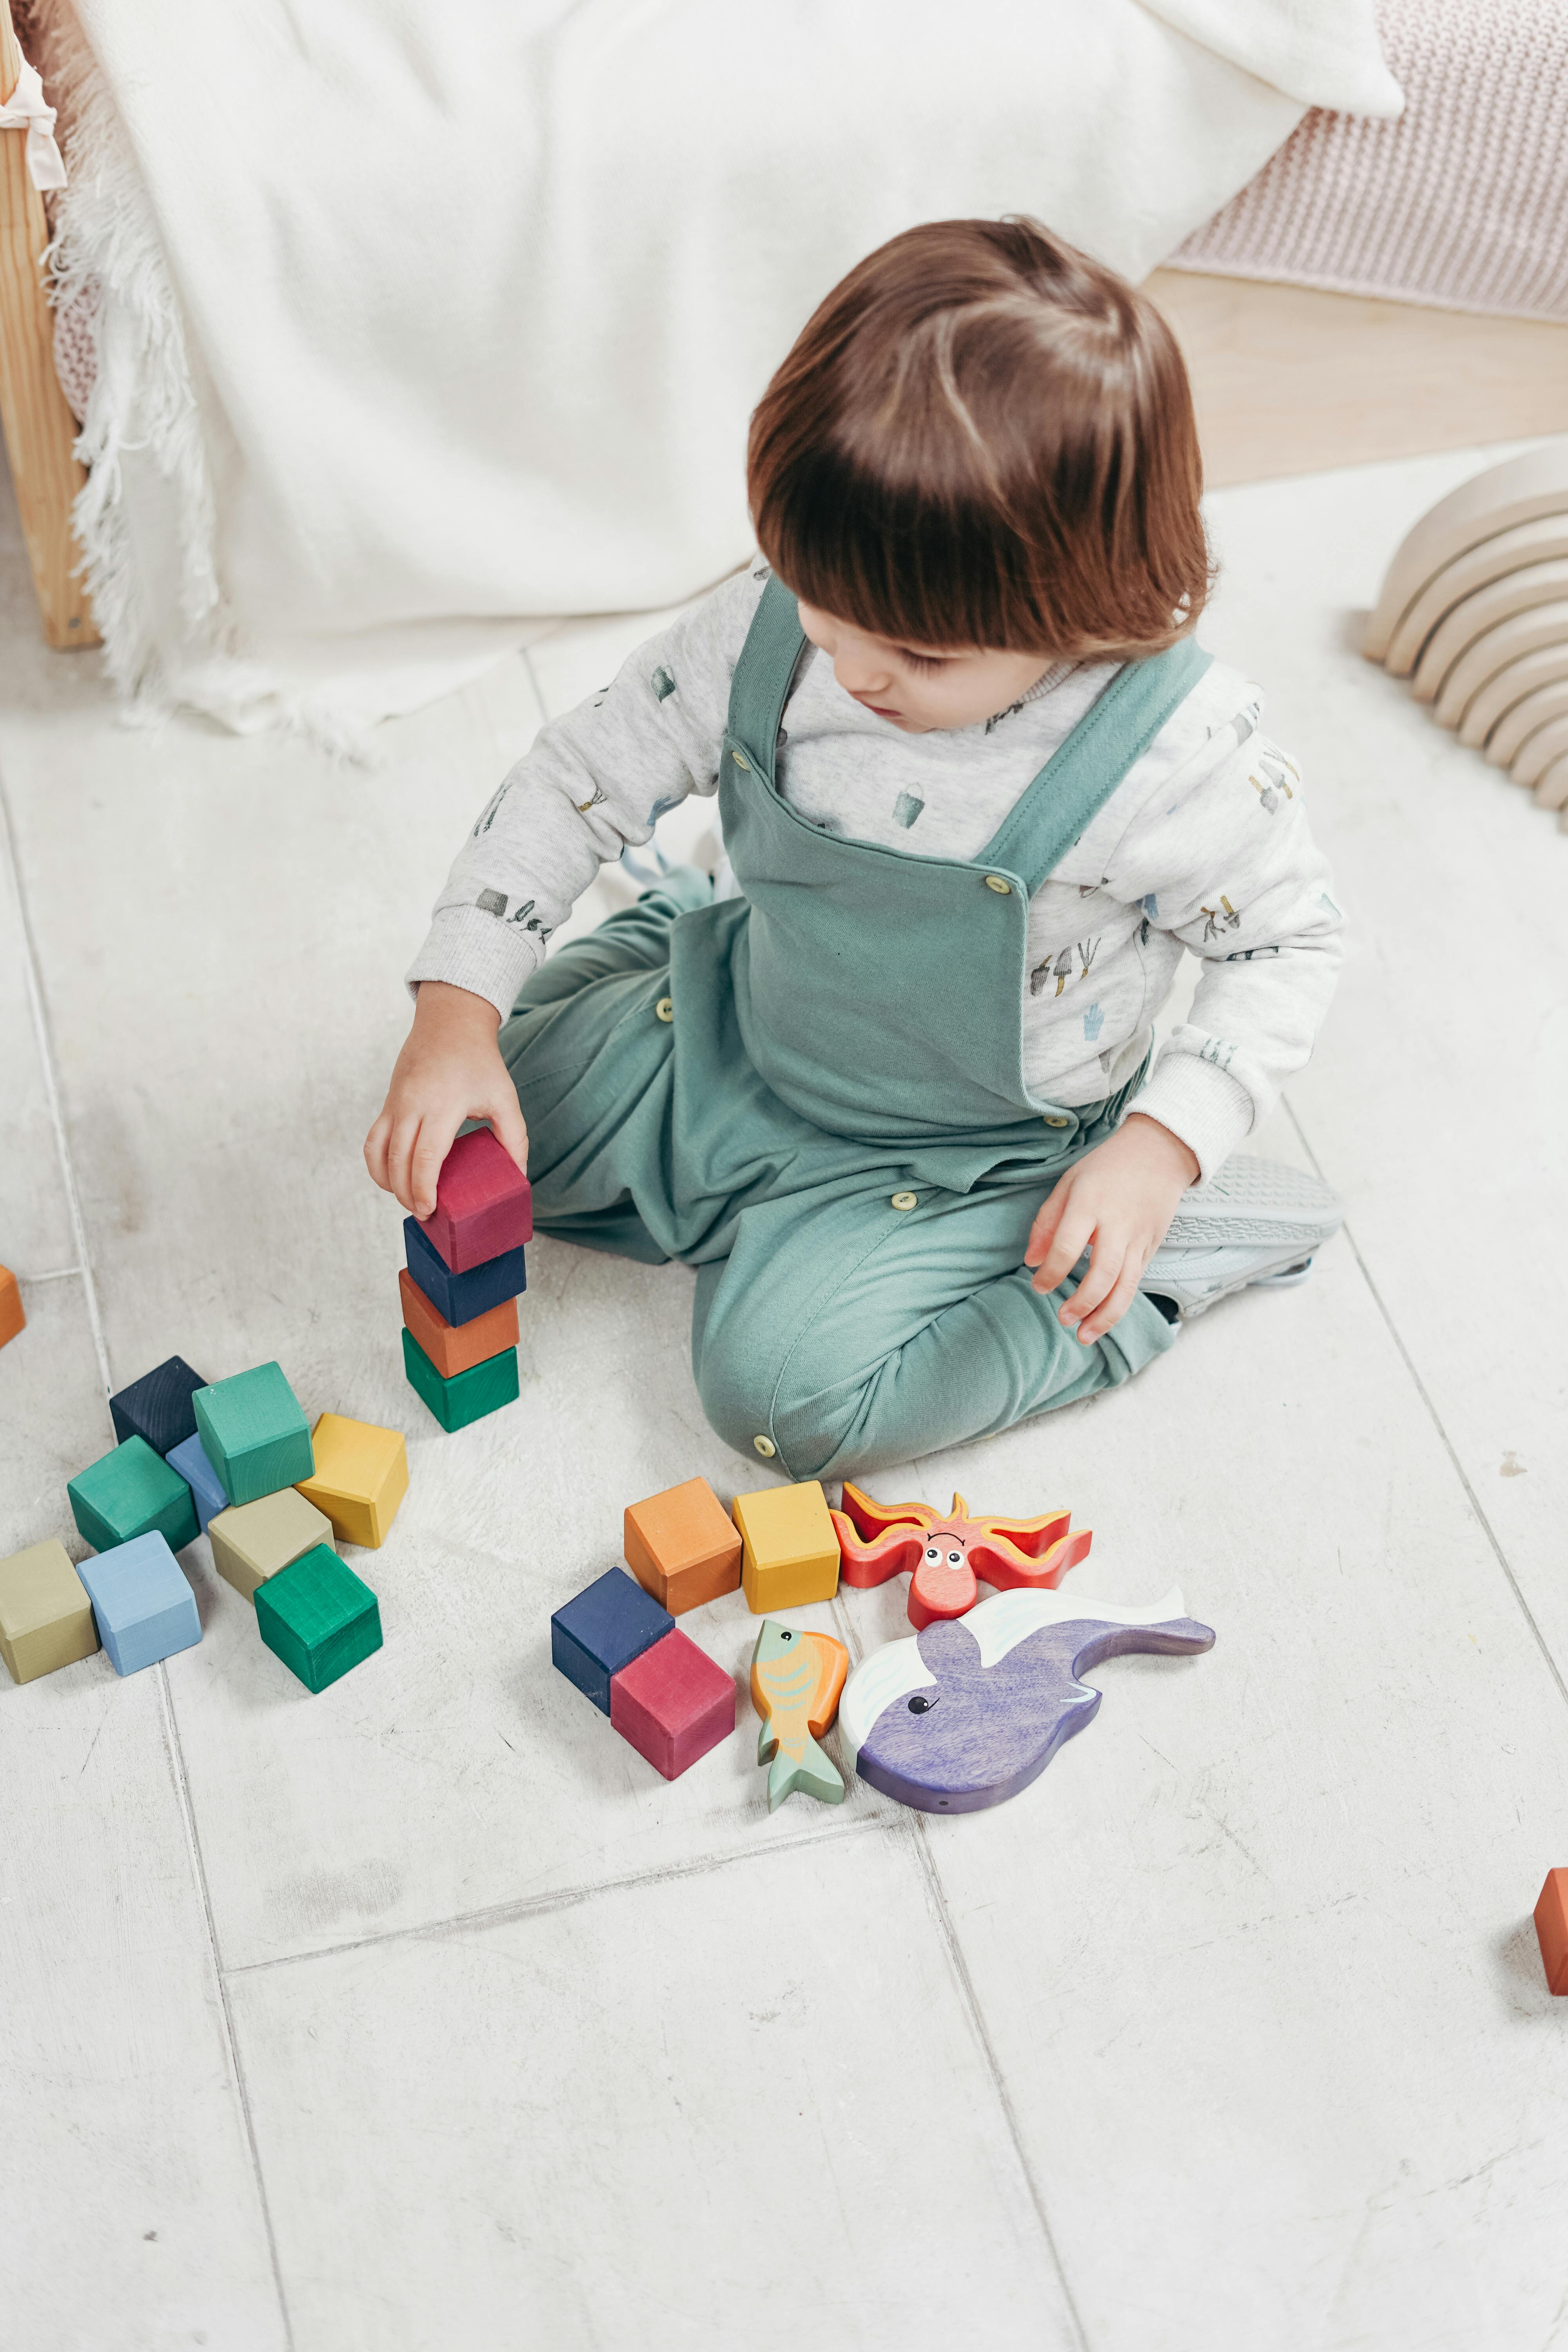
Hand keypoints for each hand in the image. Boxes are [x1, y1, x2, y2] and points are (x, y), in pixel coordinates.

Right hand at [364, 982, 528, 1220]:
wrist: (450, 1023)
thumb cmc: (480, 1062)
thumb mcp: (505, 1097)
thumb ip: (514, 1137)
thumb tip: (518, 1176)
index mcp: (443, 1105)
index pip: (425, 1158)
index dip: (423, 1189)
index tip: (430, 1210)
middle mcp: (412, 1104)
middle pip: (398, 1161)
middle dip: (406, 1194)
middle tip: (424, 1214)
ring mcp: (395, 1103)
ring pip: (378, 1152)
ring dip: (388, 1182)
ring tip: (407, 1199)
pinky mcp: (387, 1102)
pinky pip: (372, 1140)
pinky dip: (376, 1163)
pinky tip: (390, 1179)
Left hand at [1024, 1113, 1199, 1343]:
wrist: (1159, 1153)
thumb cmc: (1106, 1167)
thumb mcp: (1069, 1183)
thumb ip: (1047, 1221)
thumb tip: (1031, 1261)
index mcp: (1090, 1204)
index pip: (1067, 1247)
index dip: (1051, 1273)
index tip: (1039, 1286)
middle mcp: (1117, 1225)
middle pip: (1102, 1275)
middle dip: (1081, 1303)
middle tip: (1062, 1318)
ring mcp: (1139, 1239)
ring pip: (1126, 1287)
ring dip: (1105, 1317)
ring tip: (1084, 1335)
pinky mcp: (1152, 1247)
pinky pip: (1136, 1282)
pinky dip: (1119, 1304)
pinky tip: (1102, 1317)